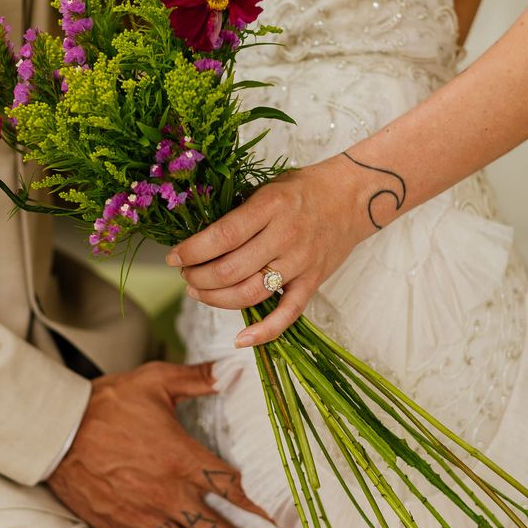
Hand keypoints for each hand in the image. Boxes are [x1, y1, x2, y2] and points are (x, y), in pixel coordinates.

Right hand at [47, 361, 293, 527]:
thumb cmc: (106, 404)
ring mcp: (148, 517)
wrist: (57, 431)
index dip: (265, 511)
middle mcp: (170, 495)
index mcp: (183, 459)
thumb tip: (234, 368)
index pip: (234, 491)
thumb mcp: (155, 380)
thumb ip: (198, 378)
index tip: (288, 527)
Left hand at [167, 156, 370, 345]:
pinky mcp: (313, 282)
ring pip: (250, 294)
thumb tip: (193, 236)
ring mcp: (300, 263)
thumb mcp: (264, 188)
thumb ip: (236, 212)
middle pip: (230, 270)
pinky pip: (288, 314)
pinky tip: (239, 340)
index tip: (174, 257)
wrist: (352, 196)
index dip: (192, 251)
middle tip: (185, 274)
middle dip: (198, 277)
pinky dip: (264, 332)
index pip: (222, 237)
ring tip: (198, 291)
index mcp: (269, 206)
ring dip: (216, 299)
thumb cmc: (301, 190)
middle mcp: (285, 236)